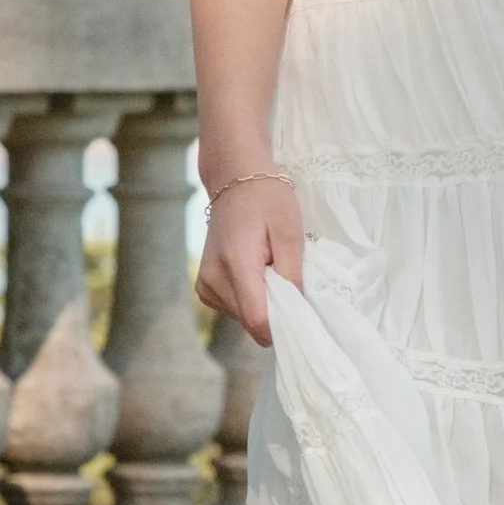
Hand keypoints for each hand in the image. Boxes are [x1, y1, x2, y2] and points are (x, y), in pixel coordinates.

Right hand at [195, 173, 304, 346]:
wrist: (234, 179)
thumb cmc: (267, 199)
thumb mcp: (290, 232)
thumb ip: (292, 274)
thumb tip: (296, 310)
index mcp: (236, 263)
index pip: (256, 318)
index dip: (281, 325)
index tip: (299, 314)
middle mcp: (213, 279)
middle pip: (250, 320)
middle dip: (273, 308)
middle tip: (284, 276)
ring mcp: (204, 284)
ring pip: (242, 317)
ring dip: (261, 302)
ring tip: (267, 268)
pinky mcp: (203, 287)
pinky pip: (233, 308)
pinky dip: (249, 298)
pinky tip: (254, 273)